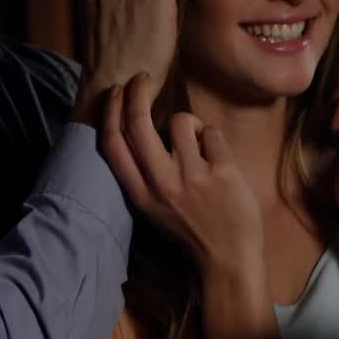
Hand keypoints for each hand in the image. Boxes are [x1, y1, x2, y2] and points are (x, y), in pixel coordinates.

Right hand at [101, 73, 262, 270]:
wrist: (228, 261)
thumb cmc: (192, 232)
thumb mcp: (155, 209)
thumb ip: (146, 174)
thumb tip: (143, 129)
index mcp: (141, 195)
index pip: (114, 144)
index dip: (110, 112)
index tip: (114, 92)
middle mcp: (162, 183)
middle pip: (139, 123)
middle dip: (137, 92)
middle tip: (142, 77)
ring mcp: (193, 177)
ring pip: (181, 121)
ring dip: (189, 124)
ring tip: (198, 144)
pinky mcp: (222, 172)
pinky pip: (212, 133)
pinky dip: (214, 139)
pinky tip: (219, 160)